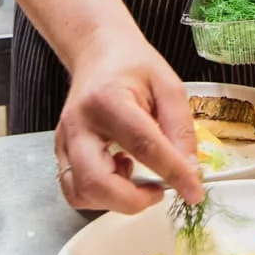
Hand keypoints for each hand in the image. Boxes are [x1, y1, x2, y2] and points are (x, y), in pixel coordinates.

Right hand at [54, 30, 203, 212]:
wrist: (97, 54)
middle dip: (132, 200)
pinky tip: (119, 173)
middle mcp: (78, 125)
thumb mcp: (168, 86)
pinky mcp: (61, 153)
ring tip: (135, 175)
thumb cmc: (132, 66)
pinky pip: (75, 190)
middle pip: (96, 182)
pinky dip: (100, 195)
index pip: (143, 146)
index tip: (194, 191)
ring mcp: (64, 141)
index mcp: (108, 100)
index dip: (173, 173)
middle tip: (158, 190)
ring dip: (114, 200)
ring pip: (81, 194)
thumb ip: (180, 127)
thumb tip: (189, 169)